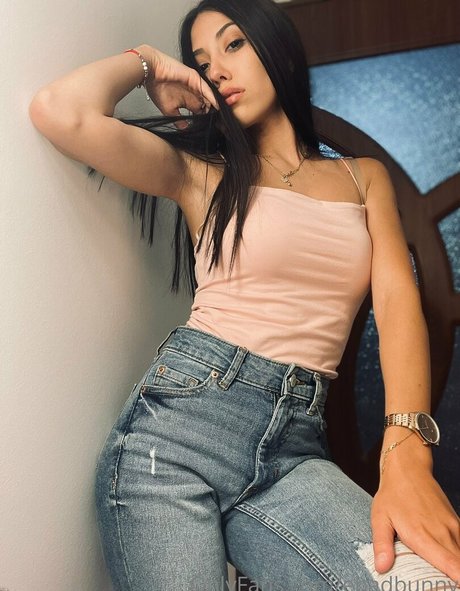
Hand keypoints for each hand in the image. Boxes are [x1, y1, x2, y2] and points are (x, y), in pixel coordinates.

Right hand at [141, 46, 218, 127]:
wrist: (150, 72)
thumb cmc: (156, 88)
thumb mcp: (169, 110)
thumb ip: (179, 120)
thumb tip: (185, 129)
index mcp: (186, 101)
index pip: (200, 111)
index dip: (205, 118)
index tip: (211, 126)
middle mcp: (192, 93)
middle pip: (207, 104)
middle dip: (212, 113)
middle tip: (219, 123)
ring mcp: (195, 86)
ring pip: (209, 97)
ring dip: (215, 106)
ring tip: (221, 116)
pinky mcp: (195, 79)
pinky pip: (207, 89)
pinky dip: (212, 97)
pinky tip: (217, 105)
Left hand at [371, 464, 459, 583]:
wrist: (409, 470)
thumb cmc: (393, 494)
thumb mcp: (380, 518)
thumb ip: (382, 544)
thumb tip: (381, 568)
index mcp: (423, 536)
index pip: (452, 567)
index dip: (457, 580)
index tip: (453, 585)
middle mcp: (442, 534)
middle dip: (455, 580)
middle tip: (441, 583)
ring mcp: (452, 528)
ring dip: (457, 568)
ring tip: (445, 575)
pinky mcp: (456, 523)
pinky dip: (458, 555)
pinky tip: (449, 559)